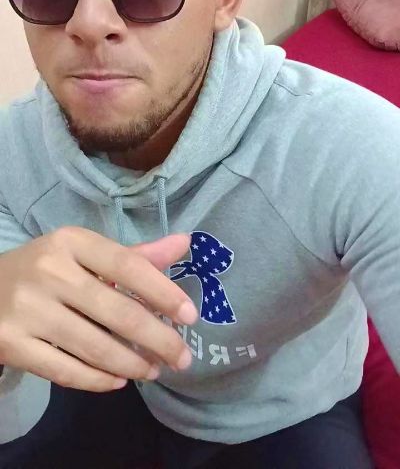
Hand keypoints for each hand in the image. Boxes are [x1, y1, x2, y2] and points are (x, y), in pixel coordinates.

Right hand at [0, 227, 196, 391]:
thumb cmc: (45, 268)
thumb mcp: (84, 253)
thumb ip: (134, 255)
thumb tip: (185, 243)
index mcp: (71, 241)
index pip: (128, 265)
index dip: (163, 291)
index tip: (190, 315)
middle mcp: (49, 271)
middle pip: (117, 312)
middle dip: (159, 339)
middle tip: (183, 357)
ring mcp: (27, 310)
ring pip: (95, 347)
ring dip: (134, 364)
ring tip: (155, 370)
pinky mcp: (11, 344)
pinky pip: (65, 371)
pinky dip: (98, 380)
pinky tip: (121, 380)